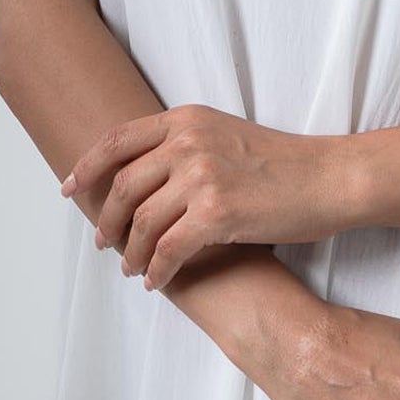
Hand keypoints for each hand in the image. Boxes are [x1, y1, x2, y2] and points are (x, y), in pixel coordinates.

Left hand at [61, 103, 356, 288]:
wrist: (330, 178)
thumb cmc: (284, 163)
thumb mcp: (225, 135)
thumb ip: (185, 144)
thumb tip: (142, 175)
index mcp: (187, 119)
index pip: (117, 140)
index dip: (86, 167)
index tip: (69, 189)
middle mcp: (188, 142)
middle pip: (123, 185)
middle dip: (106, 219)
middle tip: (103, 241)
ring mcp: (201, 176)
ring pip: (141, 222)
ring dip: (131, 252)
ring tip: (133, 268)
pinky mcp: (217, 212)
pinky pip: (168, 249)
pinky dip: (157, 270)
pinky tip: (158, 281)